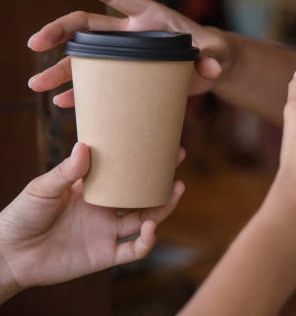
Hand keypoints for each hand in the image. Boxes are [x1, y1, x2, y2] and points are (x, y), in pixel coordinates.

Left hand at [0, 143, 184, 296]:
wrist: (10, 253)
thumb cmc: (22, 215)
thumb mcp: (43, 187)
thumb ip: (66, 171)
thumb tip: (84, 146)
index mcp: (93, 190)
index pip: (124, 172)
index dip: (141, 159)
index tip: (157, 141)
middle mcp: (105, 209)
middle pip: (142, 193)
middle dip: (162, 178)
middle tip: (177, 158)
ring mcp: (107, 232)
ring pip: (146, 218)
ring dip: (164, 206)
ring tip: (176, 189)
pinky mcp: (105, 254)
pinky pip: (134, 250)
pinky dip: (147, 240)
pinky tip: (151, 227)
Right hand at [27, 0, 230, 106]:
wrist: (213, 69)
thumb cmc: (215, 52)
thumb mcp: (216, 51)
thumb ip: (214, 55)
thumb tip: (212, 68)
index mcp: (149, 16)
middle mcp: (130, 33)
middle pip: (87, 27)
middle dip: (59, 32)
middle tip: (35, 43)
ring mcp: (126, 56)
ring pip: (85, 59)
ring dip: (60, 69)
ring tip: (36, 83)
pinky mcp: (129, 78)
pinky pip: (99, 84)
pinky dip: (81, 92)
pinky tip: (63, 101)